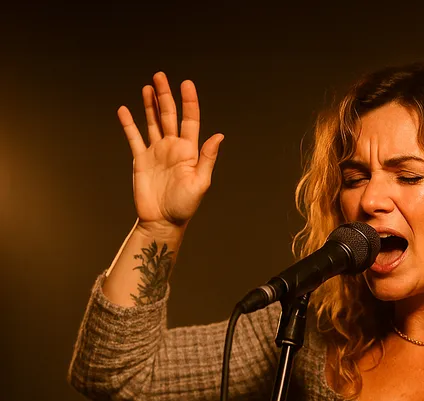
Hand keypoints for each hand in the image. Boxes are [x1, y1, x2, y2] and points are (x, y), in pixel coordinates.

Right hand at [118, 72, 223, 231]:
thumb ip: (207, 158)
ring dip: (150, 104)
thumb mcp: (200, 182)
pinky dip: (128, 124)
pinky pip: (133, 137)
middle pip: (168, 115)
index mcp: (189, 150)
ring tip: (148, 86)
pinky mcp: (140, 159)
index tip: (186, 83)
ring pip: (152, 122)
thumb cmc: (185, 205)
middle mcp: (173, 147)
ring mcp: (156, 152)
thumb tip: (218, 135)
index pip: (190, 120)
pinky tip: (124, 109)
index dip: (189, 102)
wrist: (162, 220)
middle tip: (161, 76)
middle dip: (165, 96)